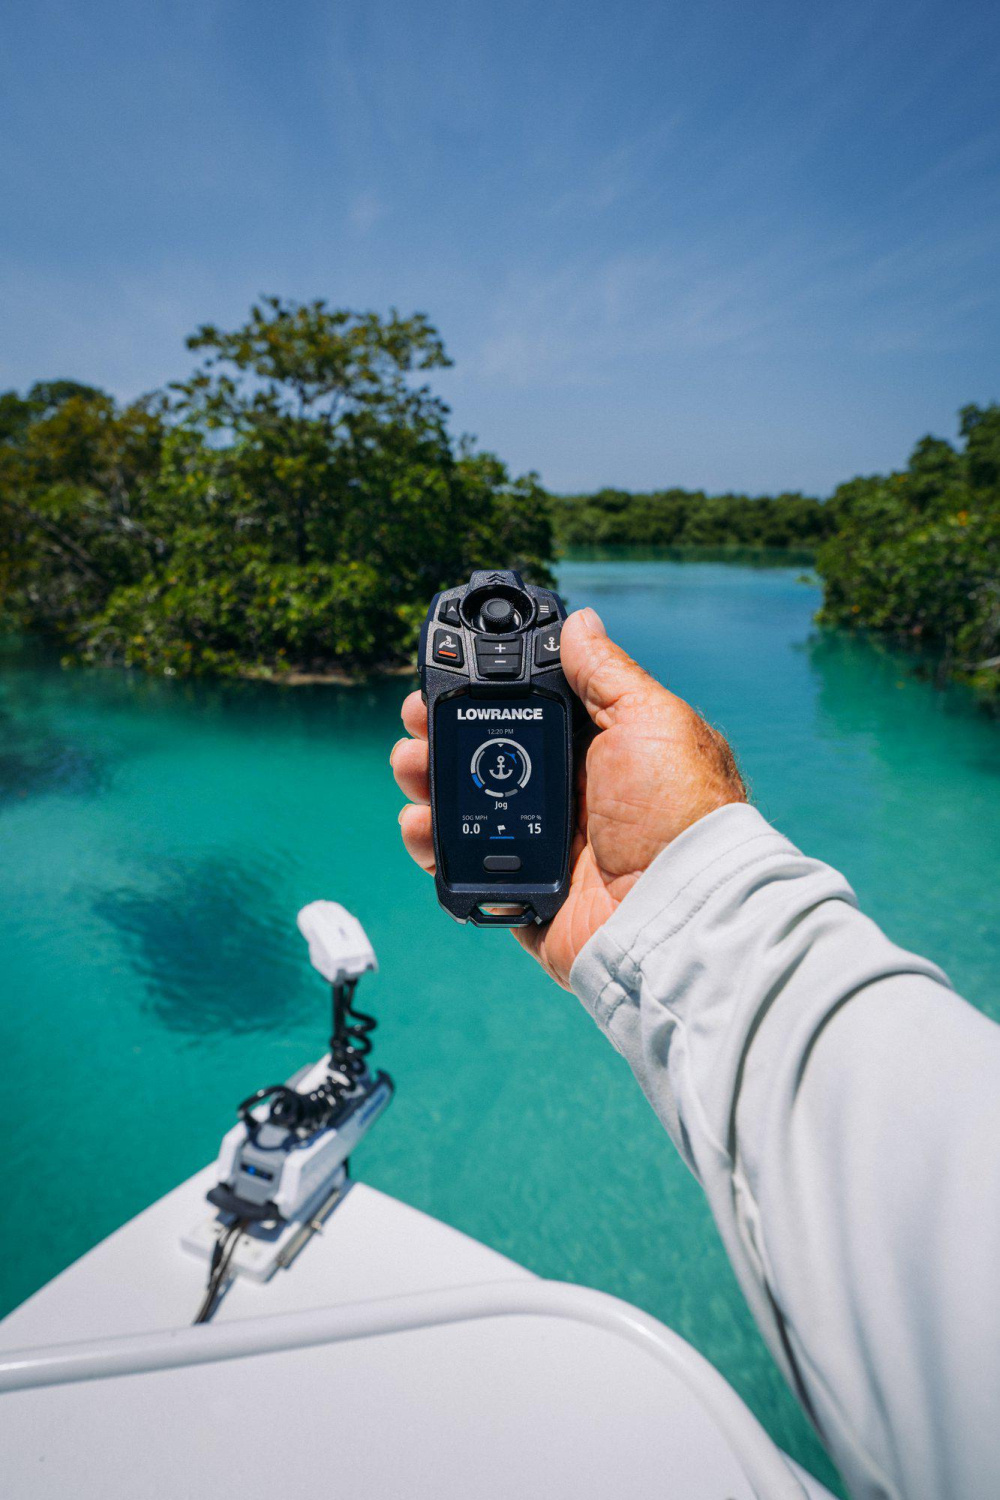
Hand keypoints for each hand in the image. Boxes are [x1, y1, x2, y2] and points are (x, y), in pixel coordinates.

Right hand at [391, 607, 745, 988]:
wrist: (675, 910)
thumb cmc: (676, 811)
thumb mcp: (649, 720)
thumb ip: (605, 672)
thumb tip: (579, 622)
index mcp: (594, 751)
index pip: (522, 712)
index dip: (480, 694)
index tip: (442, 680)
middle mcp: (564, 794)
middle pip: (481, 756)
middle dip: (438, 735)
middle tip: (416, 725)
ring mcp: (537, 844)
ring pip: (462, 805)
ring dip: (426, 781)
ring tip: (414, 769)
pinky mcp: (517, 889)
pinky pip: (459, 863)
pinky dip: (431, 843)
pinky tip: (422, 823)